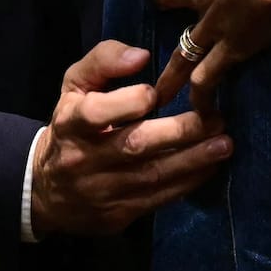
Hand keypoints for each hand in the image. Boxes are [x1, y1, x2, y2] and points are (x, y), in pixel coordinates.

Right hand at [30, 41, 230, 236]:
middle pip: (134, 146)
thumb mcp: (77, 86)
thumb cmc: (73, 123)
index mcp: (71, 124)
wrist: (45, 189)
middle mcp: (83, 160)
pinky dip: (188, 182)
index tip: (156, 93)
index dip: (128, 101)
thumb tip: (141, 56)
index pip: (95, 113)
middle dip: (178, 133)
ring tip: (225, 144)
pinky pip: (157, 199)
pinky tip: (211, 166)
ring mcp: (99, 191)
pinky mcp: (116, 215)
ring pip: (151, 176)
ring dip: (193, 160)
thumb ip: (104, 60)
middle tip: (216, 119)